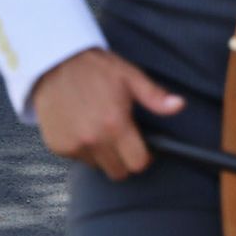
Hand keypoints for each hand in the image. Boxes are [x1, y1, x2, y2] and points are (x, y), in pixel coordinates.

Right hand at [31, 47, 181, 180]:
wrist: (56, 63)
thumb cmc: (97, 69)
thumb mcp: (130, 77)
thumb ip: (155, 97)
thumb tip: (179, 106)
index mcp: (115, 125)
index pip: (137, 164)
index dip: (144, 158)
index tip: (143, 149)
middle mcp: (93, 140)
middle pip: (118, 171)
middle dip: (125, 160)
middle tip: (123, 139)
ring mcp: (73, 146)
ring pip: (97, 166)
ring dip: (103, 154)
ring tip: (101, 129)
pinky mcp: (57, 147)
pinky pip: (78, 158)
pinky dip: (83, 149)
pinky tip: (83, 127)